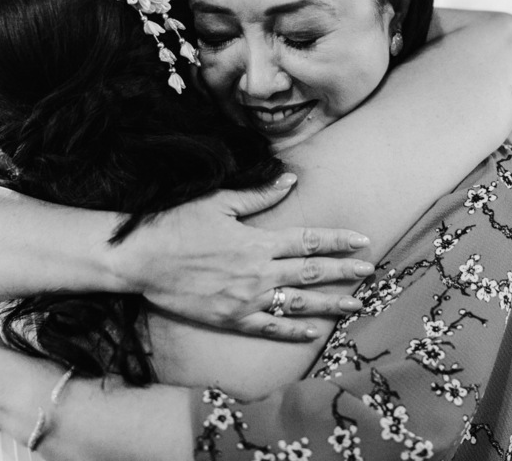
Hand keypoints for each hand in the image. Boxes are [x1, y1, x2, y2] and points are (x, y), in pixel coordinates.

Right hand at [120, 174, 373, 340]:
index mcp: (258, 240)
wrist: (140, 259)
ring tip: (356, 305)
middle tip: (370, 274)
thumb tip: (290, 181)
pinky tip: (314, 331)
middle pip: (312, 272)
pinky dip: (293, 330)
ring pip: (299, 303)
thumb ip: (259, 195)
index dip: (338, 240)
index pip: (309, 240)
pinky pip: (270, 328)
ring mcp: (246, 299)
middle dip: (344, 272)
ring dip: (330, 303)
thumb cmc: (176, 224)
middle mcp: (258, 272)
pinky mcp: (230, 319)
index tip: (362, 241)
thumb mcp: (219, 202)